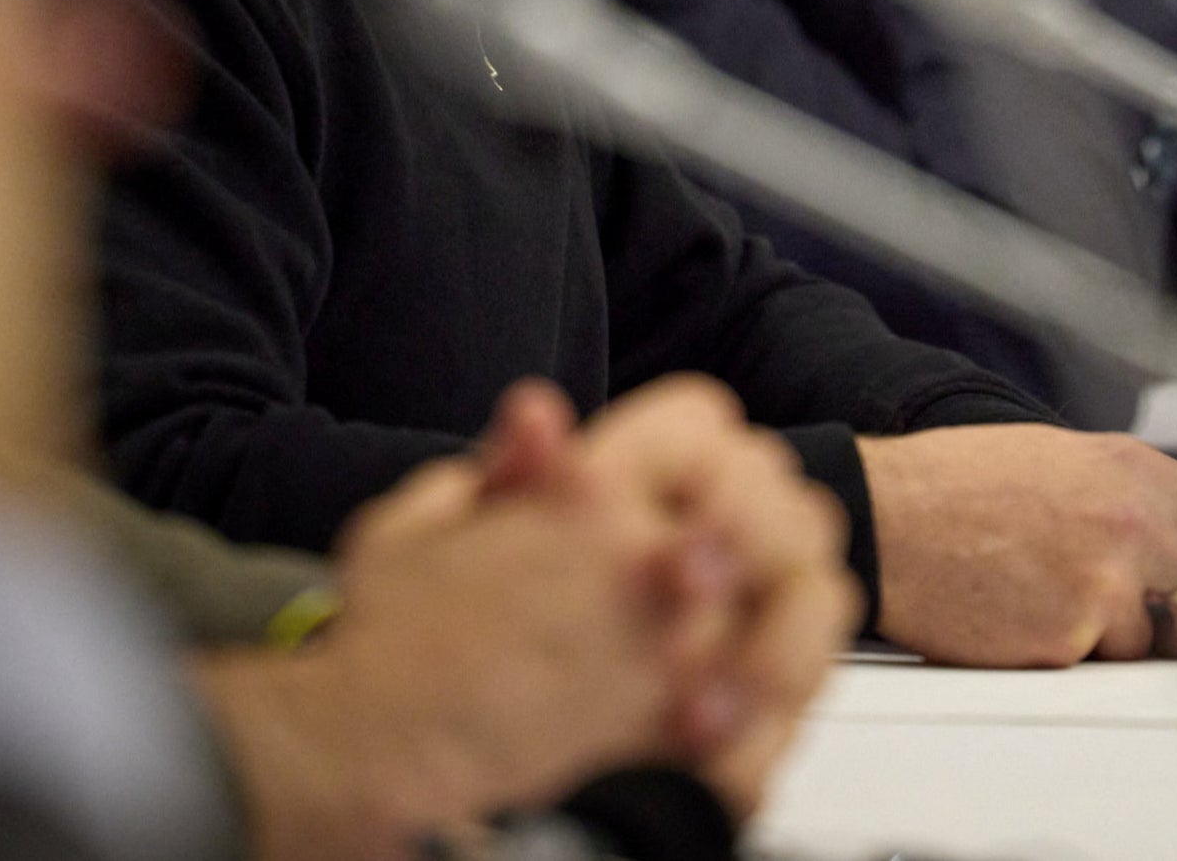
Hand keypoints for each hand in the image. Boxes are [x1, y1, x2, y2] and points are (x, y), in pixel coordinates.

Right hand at [198, 377, 853, 855]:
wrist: (380, 762)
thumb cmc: (385, 652)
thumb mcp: (415, 524)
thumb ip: (495, 467)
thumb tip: (538, 414)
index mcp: (586, 491)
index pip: (702, 418)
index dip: (691, 439)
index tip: (682, 466)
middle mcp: (648, 554)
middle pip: (764, 489)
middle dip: (743, 504)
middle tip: (717, 530)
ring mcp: (681, 640)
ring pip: (797, 576)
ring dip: (775, 577)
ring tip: (738, 599)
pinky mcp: (695, 722)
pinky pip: (788, 671)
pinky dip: (778, 662)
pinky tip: (738, 669)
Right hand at [856, 425, 1176, 665]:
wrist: (884, 515)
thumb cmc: (964, 497)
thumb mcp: (1072, 473)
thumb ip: (1154, 512)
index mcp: (1145, 467)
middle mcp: (1144, 506)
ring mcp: (1118, 562)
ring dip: (1138, 637)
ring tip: (1061, 600)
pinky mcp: (1083, 617)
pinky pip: (1117, 661)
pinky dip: (1080, 653)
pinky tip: (1029, 615)